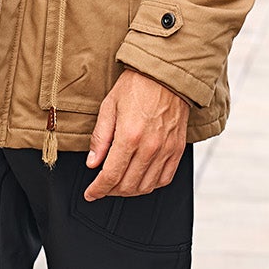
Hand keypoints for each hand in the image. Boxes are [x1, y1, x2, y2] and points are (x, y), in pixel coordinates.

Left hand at [84, 68, 188, 199]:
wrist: (166, 75)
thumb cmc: (137, 86)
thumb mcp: (109, 106)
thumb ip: (100, 138)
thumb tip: (92, 162)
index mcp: (130, 136)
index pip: (111, 176)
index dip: (98, 189)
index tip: (91, 193)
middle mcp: (150, 147)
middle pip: (128, 185)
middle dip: (111, 191)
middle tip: (102, 187)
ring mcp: (166, 150)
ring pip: (146, 186)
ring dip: (130, 191)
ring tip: (119, 184)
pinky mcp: (177, 149)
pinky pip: (165, 178)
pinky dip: (151, 185)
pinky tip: (141, 179)